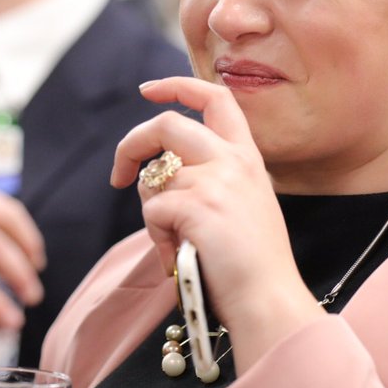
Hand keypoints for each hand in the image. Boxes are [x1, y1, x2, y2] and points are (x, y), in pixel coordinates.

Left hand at [112, 77, 322, 370]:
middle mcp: (233, 161)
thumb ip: (212, 179)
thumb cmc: (252, 266)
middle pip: (167, 124)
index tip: (148, 90)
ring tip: (175, 243)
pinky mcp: (197, 206)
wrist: (269, 301)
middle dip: (131, 145)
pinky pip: (152, 210)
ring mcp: (216, 181)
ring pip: (153, 178)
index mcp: (248, 158)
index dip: (177, 86)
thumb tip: (159, 170)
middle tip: (118, 176)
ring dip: (152, 214)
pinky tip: (178, 257)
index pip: (216, 99)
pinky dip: (156, 238)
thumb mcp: (243, 206)